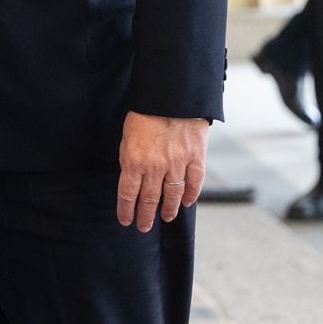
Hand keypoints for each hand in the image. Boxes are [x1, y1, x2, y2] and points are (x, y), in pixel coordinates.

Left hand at [116, 111, 207, 231]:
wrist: (172, 96)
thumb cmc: (145, 114)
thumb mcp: (127, 137)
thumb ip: (130, 159)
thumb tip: (132, 179)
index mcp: (133, 160)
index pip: (128, 194)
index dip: (127, 210)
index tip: (126, 221)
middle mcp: (155, 166)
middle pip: (149, 199)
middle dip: (145, 216)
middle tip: (144, 227)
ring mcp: (177, 163)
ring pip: (172, 195)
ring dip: (168, 209)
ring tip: (165, 218)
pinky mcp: (196, 157)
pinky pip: (194, 182)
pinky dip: (190, 195)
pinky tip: (185, 203)